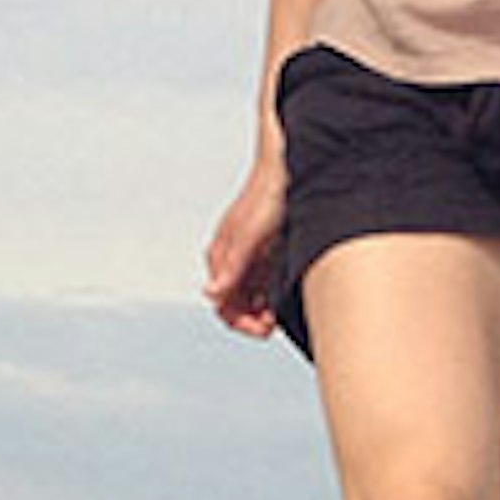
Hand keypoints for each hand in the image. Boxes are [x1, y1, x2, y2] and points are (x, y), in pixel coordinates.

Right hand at [204, 160, 290, 336]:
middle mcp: (231, 260)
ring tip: (280, 314)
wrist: (288, 170)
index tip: (264, 330)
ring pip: (250, 298)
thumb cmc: (267, 196)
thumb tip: (212, 293)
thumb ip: (232, 266)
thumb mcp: (251, 235)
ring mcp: (248, 258)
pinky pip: (263, 285)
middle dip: (252, 320)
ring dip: (262, 311)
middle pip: (235, 305)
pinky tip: (284, 298)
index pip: (222, 304)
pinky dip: (272, 297)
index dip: (242, 322)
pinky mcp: (264, 254)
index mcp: (220, 257)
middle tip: (273, 326)